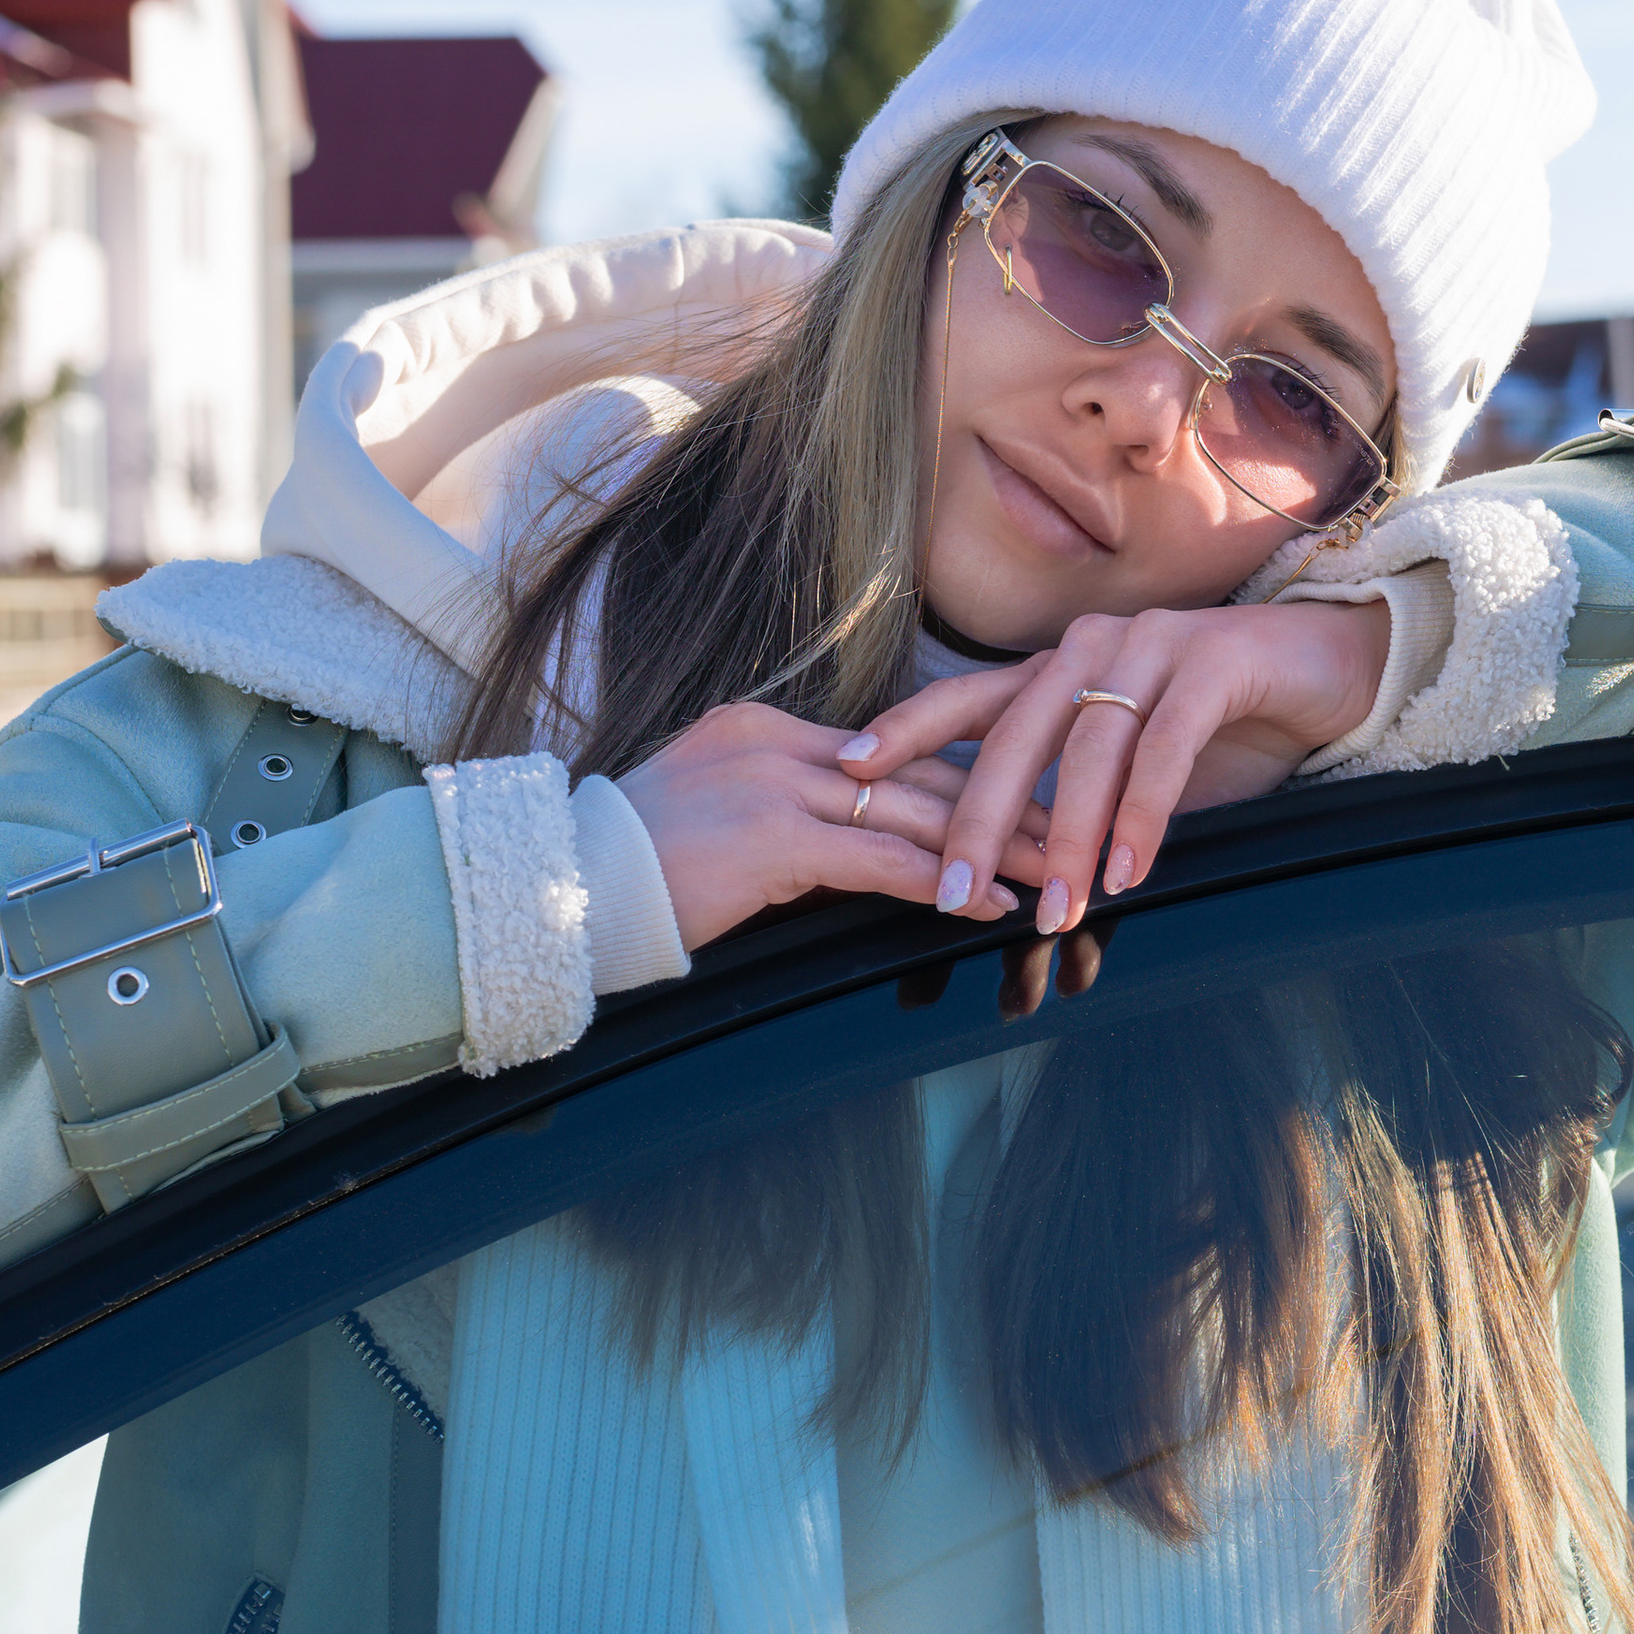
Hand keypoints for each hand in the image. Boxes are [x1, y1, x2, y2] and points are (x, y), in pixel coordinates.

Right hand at [618, 702, 1050, 953]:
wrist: (566, 888)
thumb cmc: (633, 868)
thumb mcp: (715, 813)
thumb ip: (783, 808)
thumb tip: (853, 835)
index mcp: (763, 726)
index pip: (888, 747)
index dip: (962, 772)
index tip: (1019, 790)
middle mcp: (776, 742)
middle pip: (917, 773)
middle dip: (1000, 803)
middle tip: (1067, 825)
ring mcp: (776, 786)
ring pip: (913, 815)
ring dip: (993, 847)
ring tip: (1053, 867)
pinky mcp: (774, 840)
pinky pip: (882, 863)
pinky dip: (945, 886)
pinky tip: (991, 907)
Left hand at [836, 600, 1390, 935]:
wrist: (1332, 669)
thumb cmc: (1224, 723)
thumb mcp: (1134, 767)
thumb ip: (1077, 806)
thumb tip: (1014, 882)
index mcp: (1059, 668)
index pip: (965, 699)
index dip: (905, 732)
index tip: (850, 773)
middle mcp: (1090, 647)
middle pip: (1013, 736)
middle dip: (976, 822)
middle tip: (951, 897)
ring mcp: (1151, 646)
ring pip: (1087, 747)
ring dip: (1069, 837)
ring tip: (1057, 909)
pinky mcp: (1214, 660)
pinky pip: (1164, 744)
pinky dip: (1143, 810)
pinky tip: (1131, 867)